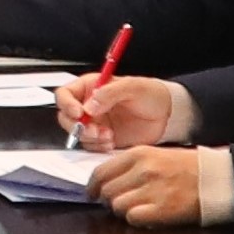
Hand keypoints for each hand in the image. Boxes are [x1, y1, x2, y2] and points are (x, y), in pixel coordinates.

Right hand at [54, 73, 196, 149]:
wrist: (167, 115)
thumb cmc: (152, 95)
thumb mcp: (133, 87)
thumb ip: (110, 93)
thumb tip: (89, 106)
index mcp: (92, 87)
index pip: (65, 94)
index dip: (66, 104)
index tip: (78, 113)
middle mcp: (89, 105)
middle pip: (66, 117)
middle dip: (77, 126)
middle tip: (94, 130)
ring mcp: (95, 123)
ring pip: (76, 134)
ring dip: (89, 138)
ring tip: (108, 136)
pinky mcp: (102, 138)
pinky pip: (90, 145)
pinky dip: (97, 146)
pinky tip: (111, 142)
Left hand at [93, 146, 233, 224]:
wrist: (216, 179)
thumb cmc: (187, 168)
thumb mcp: (156, 156)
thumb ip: (129, 166)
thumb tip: (104, 181)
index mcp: (139, 154)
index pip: (100, 172)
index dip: (92, 187)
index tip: (92, 193)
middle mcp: (142, 170)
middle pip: (106, 192)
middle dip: (109, 200)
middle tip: (120, 202)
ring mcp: (151, 190)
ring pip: (117, 206)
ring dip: (124, 210)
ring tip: (139, 207)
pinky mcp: (161, 209)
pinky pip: (133, 218)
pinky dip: (137, 219)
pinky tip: (148, 214)